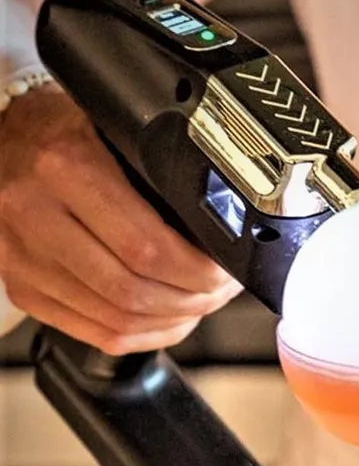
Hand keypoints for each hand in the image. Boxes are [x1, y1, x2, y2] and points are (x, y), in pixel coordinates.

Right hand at [0, 86, 241, 354]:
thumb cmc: (58, 131)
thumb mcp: (110, 130)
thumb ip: (153, 174)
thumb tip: (214, 221)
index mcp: (66, 169)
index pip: (146, 247)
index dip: (197, 271)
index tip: (226, 269)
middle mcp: (37, 218)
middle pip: (134, 291)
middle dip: (194, 299)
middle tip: (223, 289)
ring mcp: (26, 261)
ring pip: (117, 320)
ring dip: (173, 320)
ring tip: (204, 304)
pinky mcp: (25, 288)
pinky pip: (94, 333)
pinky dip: (143, 335)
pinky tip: (169, 321)